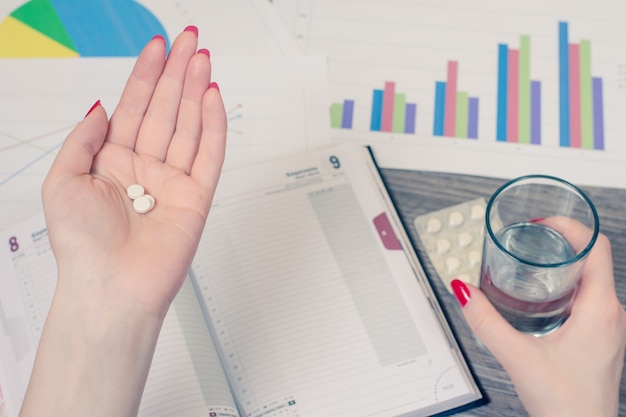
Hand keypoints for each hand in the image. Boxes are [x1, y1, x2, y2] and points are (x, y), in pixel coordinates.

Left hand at [20, 27, 225, 416]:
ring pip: (188, 125)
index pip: (133, 106)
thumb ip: (84, 138)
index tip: (156, 46)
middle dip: (176, 72)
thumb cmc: (82, 247)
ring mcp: (172, 182)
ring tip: (203, 59)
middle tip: (189, 40)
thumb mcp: (62, 181)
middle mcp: (143, 168)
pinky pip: (208, 154)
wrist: (111, 289)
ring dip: (195, 91)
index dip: (145, 74)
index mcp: (111, 162)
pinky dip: (213, 125)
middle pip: (164, 109)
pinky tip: (213, 99)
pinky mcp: (196, 197)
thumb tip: (102, 106)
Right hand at [452, 221, 625, 416]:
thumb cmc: (566, 404)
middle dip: (558, 243)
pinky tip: (542, 298)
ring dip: (562, 266)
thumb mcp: (518, 357)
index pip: (597, 246)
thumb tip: (464, 291)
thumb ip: (486, 322)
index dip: (570, 226)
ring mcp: (610, 326)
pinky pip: (589, 298)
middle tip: (527, 240)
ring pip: (591, 279)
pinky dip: (565, 286)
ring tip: (530, 263)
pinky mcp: (602, 337)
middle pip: (592, 259)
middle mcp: (612, 314)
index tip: (541, 223)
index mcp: (600, 310)